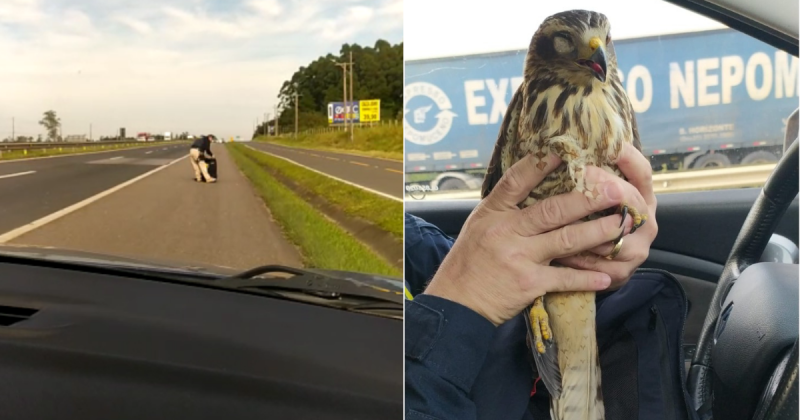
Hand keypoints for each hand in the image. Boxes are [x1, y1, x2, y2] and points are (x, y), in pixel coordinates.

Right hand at [423, 152, 637, 325]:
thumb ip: (504, 208)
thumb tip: (530, 185)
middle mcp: (507, 231)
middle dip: (587, 198)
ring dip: (597, 232)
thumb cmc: (468, 262)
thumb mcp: (479, 225)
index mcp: (493, 213)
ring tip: (621, 224)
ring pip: (566, 240)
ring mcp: (519, 257)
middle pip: (553, 210)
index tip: (565, 150)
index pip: (518, 181)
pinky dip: (587, 278)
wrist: (456, 302)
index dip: (541, 164)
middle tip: (614, 189)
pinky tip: (606, 276)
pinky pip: (564, 278)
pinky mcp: (529, 283)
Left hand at [554, 142, 658, 289]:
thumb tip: (566, 146)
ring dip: (589, 226)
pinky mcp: (622, 272)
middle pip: (631, 199)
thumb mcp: (597, 197)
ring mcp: (637, 248)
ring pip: (615, 234)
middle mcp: (645, 221)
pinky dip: (579, 257)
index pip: (641, 171)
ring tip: (565, 215)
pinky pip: (600, 263)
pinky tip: (560, 251)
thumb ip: (593, 177)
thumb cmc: (592, 222)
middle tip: (585, 173)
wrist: (600, 268)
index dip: (626, 156)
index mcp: (641, 197)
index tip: (606, 142)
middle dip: (606, 186)